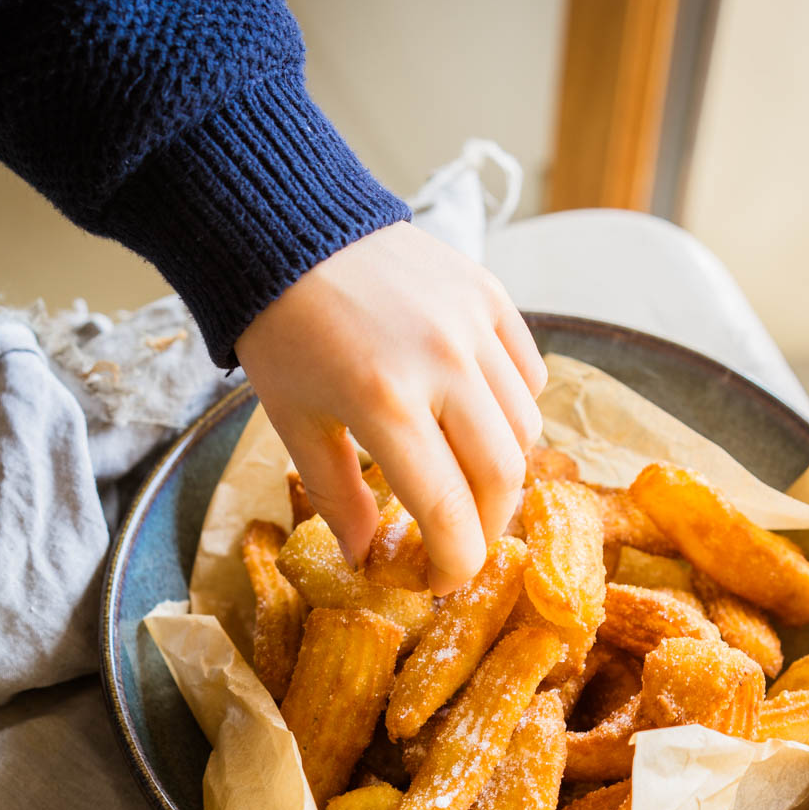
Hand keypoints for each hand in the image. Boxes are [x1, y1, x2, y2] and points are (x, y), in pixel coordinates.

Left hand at [235, 220, 545, 594]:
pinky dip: (513, 407)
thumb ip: (338, 496)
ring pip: (526, 426)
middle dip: (488, 525)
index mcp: (384, 401)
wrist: (288, 227)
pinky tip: (476, 415)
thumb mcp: (295, 422)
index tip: (444, 581)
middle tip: (460, 538)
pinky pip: (528, 372)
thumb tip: (366, 557)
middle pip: (505, 476)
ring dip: (502, 468)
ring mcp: (474, 323)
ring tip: (465, 475)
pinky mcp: (489, 294)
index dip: (456, 562)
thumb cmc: (281, 331)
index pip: (450, 509)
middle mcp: (444, 362)